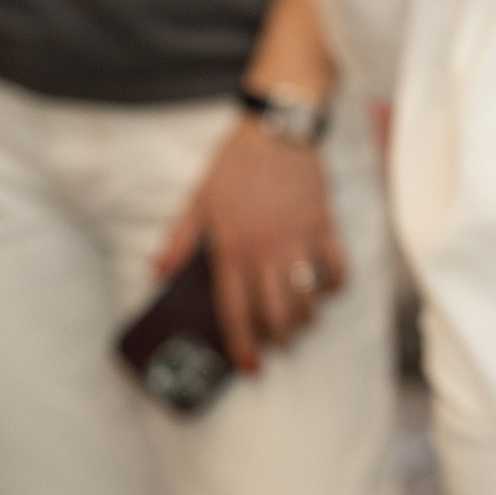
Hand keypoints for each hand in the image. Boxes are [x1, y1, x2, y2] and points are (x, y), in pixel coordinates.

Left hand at [154, 119, 345, 371]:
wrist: (277, 128)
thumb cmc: (235, 164)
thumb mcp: (198, 199)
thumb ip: (179, 239)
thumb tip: (158, 272)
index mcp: (231, 248)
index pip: (235, 309)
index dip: (241, 343)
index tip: (249, 366)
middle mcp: (266, 250)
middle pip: (278, 313)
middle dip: (280, 338)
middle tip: (278, 344)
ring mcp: (298, 240)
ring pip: (308, 298)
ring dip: (306, 318)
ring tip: (301, 320)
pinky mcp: (324, 226)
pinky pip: (337, 268)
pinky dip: (335, 286)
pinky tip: (326, 289)